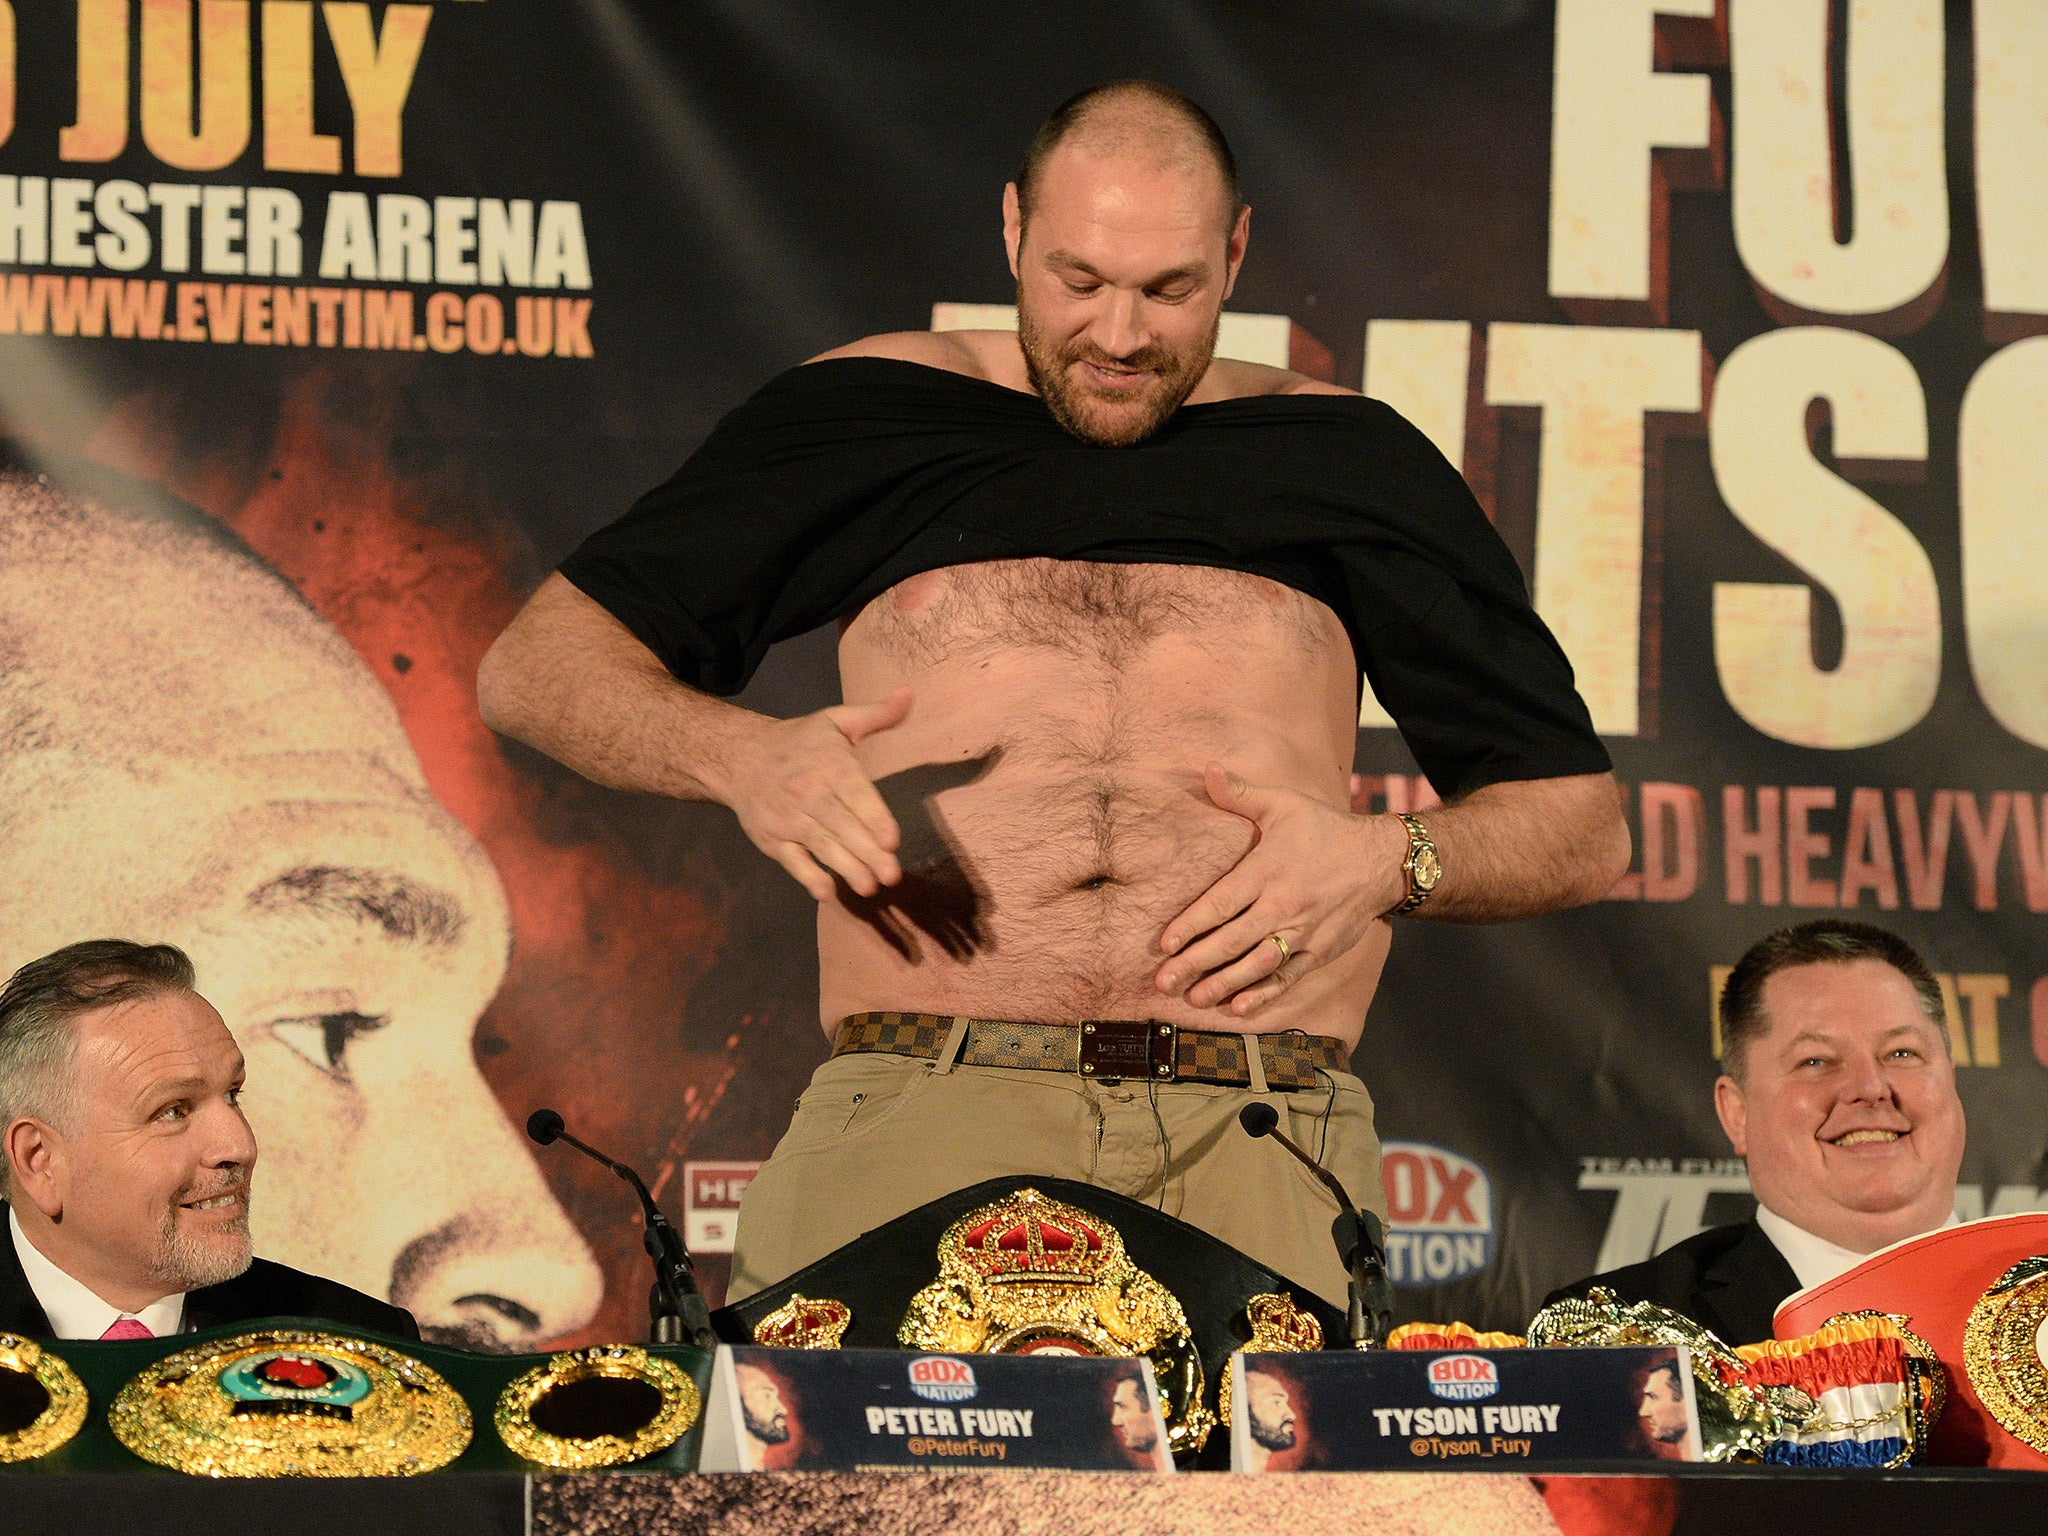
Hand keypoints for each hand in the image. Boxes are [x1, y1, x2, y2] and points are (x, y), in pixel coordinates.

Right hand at [724, 688, 911, 899]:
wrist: (739, 757)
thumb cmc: (800, 741)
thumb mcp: (837, 720)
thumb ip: (877, 714)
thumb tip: (908, 694)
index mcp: (830, 765)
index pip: (854, 793)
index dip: (873, 818)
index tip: (892, 840)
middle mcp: (809, 793)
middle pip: (841, 826)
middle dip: (867, 852)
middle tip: (892, 875)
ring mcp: (789, 819)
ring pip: (820, 846)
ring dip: (845, 868)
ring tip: (869, 887)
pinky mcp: (772, 839)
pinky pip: (791, 861)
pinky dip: (806, 877)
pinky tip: (826, 892)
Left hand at [1153, 763, 1401, 1016]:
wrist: (1382, 860)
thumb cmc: (1324, 829)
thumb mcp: (1283, 803)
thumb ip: (1241, 794)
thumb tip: (1207, 769)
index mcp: (1267, 870)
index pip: (1220, 903)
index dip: (1190, 925)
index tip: (1164, 944)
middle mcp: (1283, 905)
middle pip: (1231, 940)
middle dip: (1195, 963)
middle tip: (1163, 981)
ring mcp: (1303, 932)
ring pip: (1257, 964)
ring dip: (1224, 984)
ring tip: (1194, 998)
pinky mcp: (1320, 951)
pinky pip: (1288, 977)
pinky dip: (1264, 994)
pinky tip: (1239, 1007)